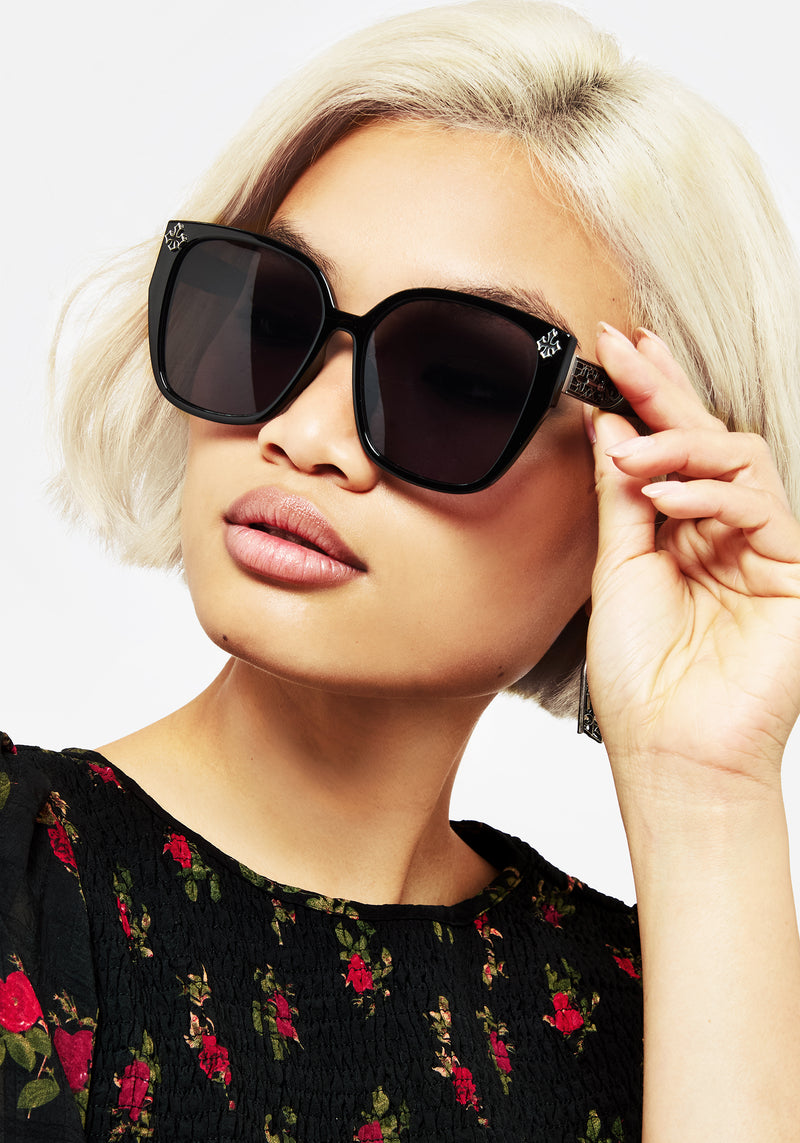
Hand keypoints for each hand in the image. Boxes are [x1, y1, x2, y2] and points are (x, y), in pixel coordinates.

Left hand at [585, 324, 799, 816]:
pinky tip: (663, 496)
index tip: (615, 352)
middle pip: (706, 442)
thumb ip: (621, 500)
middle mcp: (727, 535)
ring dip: (679, 446)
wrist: (671, 751)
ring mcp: (766, 550)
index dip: (647, 399)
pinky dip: (709, 491)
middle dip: (663, 391)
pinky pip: (759, 503)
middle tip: (624, 348)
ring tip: (630, 455)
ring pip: (739, 461)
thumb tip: (610, 430)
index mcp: (685, 535)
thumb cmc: (642, 679)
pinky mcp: (796, 570)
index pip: (671, 453)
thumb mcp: (618, 572)